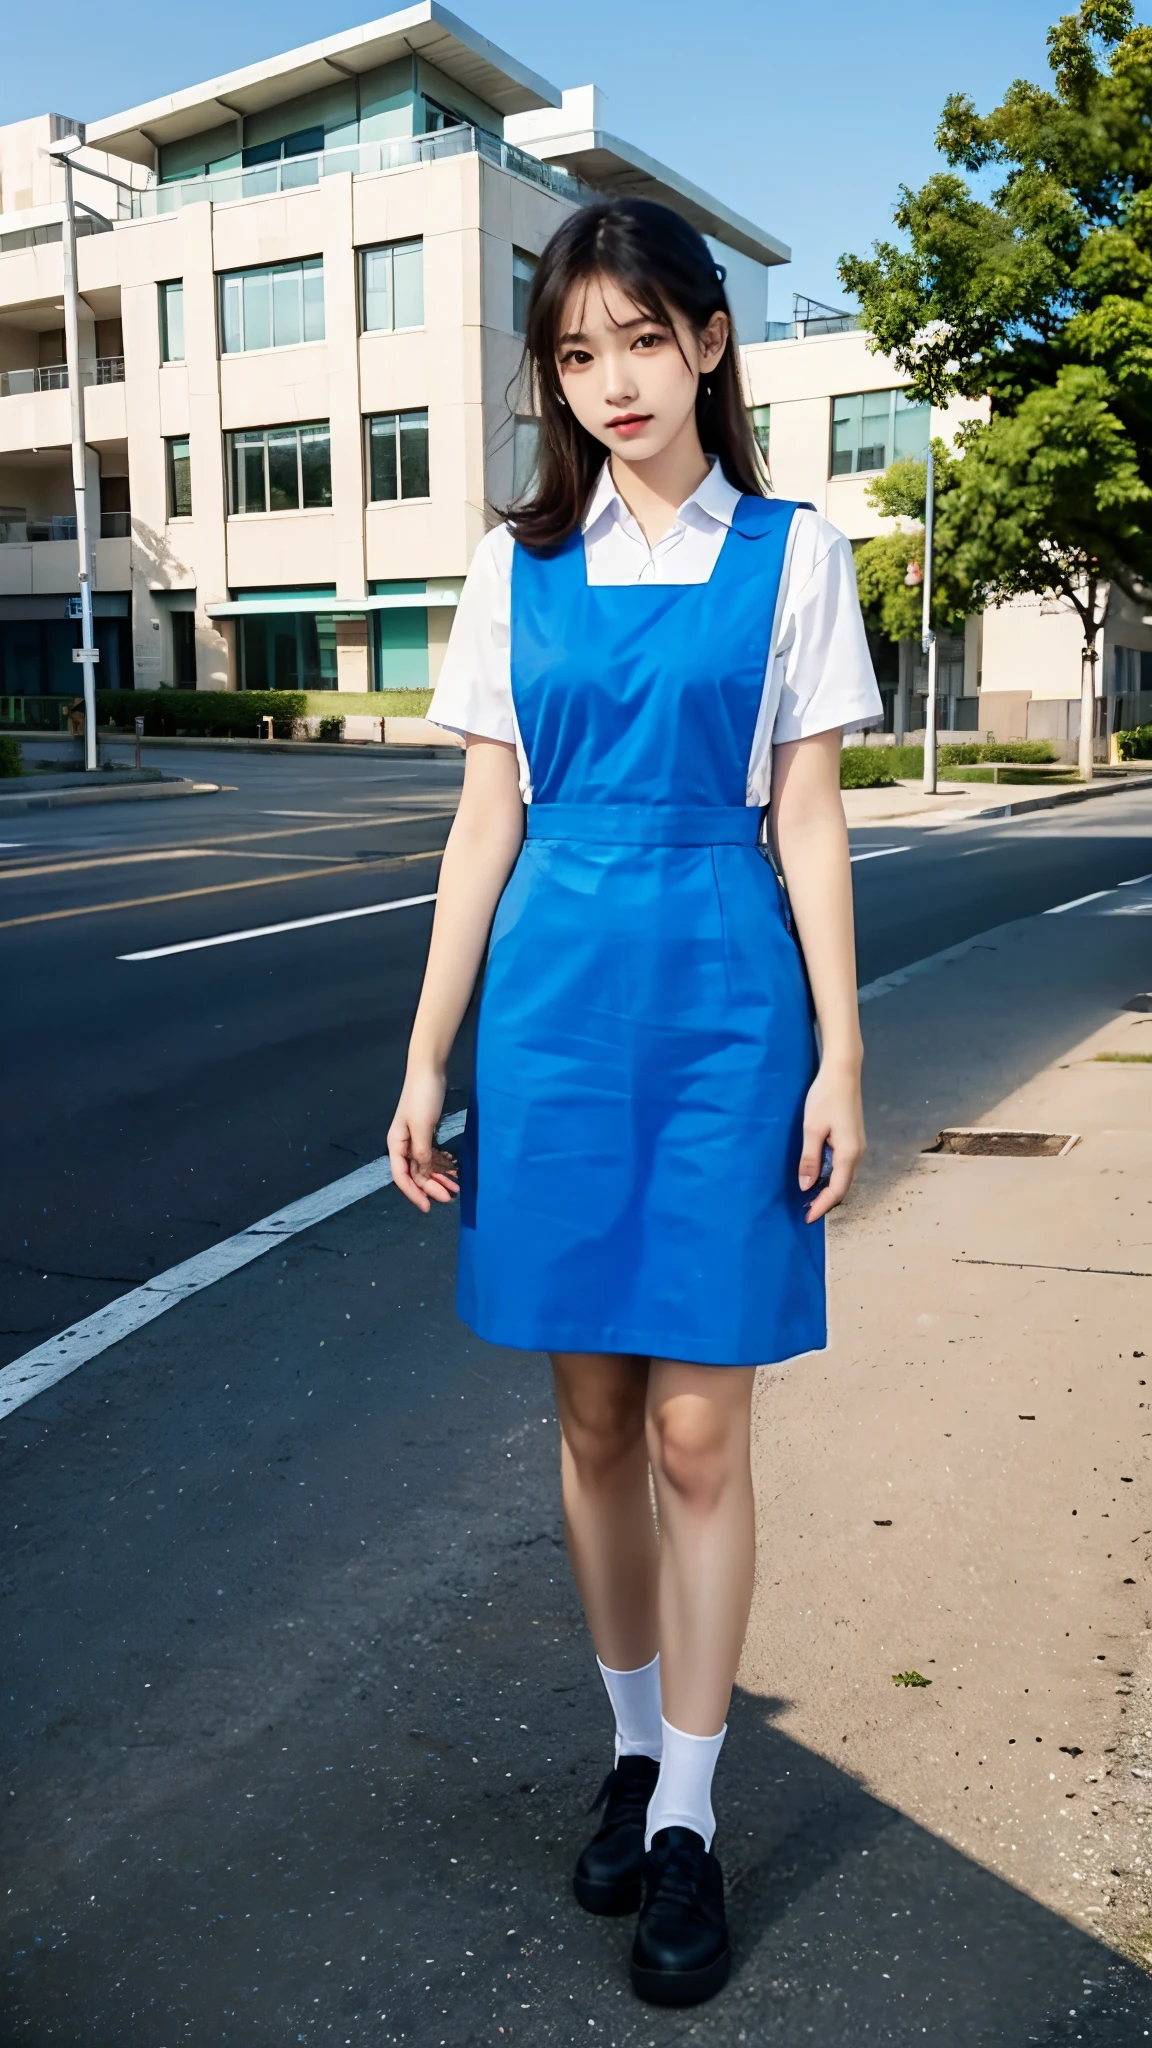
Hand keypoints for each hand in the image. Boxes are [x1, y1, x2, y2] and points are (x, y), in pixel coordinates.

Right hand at [388, 1066, 459, 1212]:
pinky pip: (433, 1155)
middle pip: (415, 1174)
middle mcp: (404, 1144)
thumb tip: (422, 1175)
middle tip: (450, 1197)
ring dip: (438, 1178)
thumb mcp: (422, 1127)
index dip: (414, 1193)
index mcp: (396, 1144)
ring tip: (455, 1188)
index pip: (402, 1176)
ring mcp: (415, 1139)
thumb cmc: (422, 1097)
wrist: (429, 1070)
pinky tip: (453, 1170)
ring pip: (425, 1166)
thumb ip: (421, 1153)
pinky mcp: (427, 1132)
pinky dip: (442, 1164)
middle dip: (431, 1187)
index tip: (429, 1207)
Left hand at [798, 1059, 863, 1223]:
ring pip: (844, 1176)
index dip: (822, 1206)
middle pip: (843, 1186)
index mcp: (849, 1153)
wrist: (843, 1073)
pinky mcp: (853, 1139)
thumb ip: (809, 1159)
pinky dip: (831, 1175)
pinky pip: (843, 1165)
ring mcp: (857, 1146)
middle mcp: (858, 1153)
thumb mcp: (812, 1129)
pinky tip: (818, 1175)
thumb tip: (806, 1186)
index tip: (808, 1219)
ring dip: (828, 1189)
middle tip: (805, 1211)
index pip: (836, 1190)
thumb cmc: (825, 1097)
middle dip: (825, 1201)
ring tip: (809, 1197)